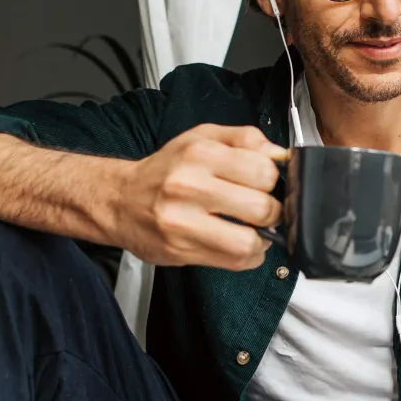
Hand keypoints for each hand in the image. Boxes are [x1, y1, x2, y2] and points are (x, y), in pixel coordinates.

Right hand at [114, 124, 287, 269]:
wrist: (119, 200)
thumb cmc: (166, 170)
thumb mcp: (203, 138)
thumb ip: (245, 139)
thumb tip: (281, 155)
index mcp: (200, 154)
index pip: (264, 171)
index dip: (273, 181)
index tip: (265, 185)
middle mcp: (189, 186)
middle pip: (261, 208)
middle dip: (272, 212)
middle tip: (263, 210)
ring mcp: (182, 222)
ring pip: (248, 242)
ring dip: (261, 240)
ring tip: (253, 230)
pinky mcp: (179, 250)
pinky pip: (232, 261)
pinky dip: (247, 256)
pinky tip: (238, 243)